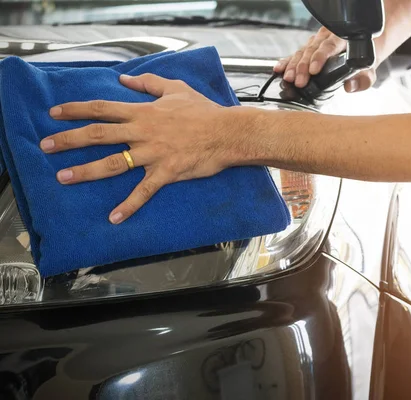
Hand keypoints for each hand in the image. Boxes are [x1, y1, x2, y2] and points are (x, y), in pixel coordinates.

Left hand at [42, 74, 246, 223]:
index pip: (101, 109)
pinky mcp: (166, 173)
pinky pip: (143, 191)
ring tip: (63, 177)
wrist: (227, 133)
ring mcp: (153, 154)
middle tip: (45, 146)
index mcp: (143, 112)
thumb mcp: (176, 88)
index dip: (75, 110)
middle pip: (97, 135)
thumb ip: (148, 82)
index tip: (54, 113)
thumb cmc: (204, 110)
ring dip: (86, 171)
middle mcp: (142, 132)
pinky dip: (128, 206)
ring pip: (113, 163)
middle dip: (68, 140)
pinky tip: (114, 218)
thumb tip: (125, 78)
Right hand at [273, 27, 376, 92]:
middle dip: (303, 66)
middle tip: (299, 81)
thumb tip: (350, 87)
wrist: (363, 46)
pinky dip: (287, 62)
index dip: (320, 58)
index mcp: (343, 39)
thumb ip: (364, 78)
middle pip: (312, 50)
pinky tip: (279, 69)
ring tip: (288, 78)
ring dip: (294, 66)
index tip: (314, 70)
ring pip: (302, 51)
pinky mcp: (309, 49)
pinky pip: (296, 54)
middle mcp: (327, 38)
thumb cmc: (364, 57)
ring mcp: (316, 43)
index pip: (329, 46)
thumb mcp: (369, 68)